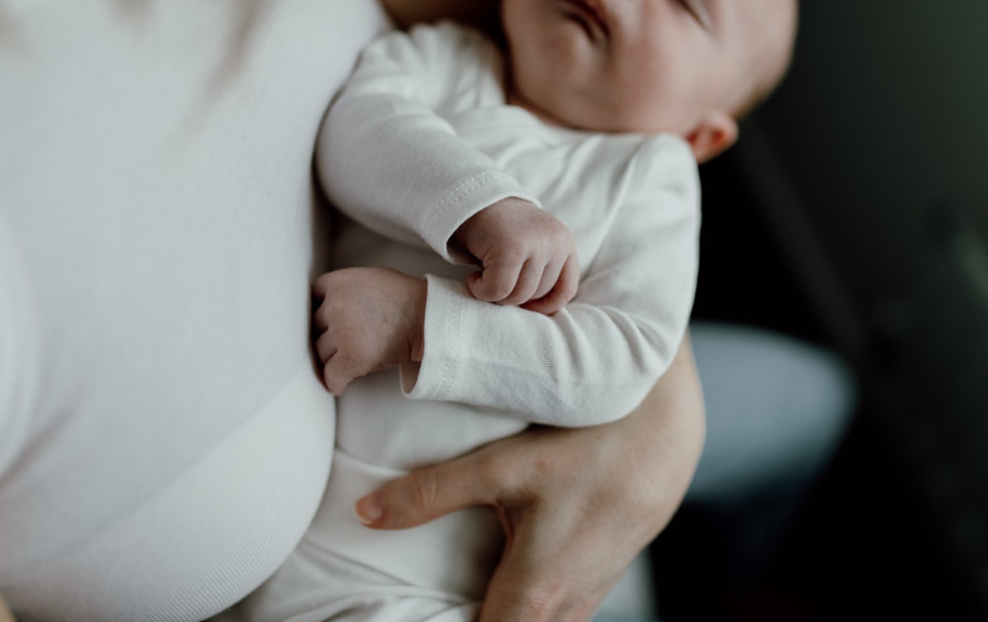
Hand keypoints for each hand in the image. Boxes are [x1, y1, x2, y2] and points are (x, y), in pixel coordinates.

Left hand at [312, 267, 425, 394]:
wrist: (428, 319)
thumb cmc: (404, 299)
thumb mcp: (370, 278)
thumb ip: (345, 287)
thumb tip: (327, 304)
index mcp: (339, 282)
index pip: (312, 297)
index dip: (320, 311)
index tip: (326, 322)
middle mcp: (336, 305)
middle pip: (315, 327)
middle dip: (327, 335)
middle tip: (341, 344)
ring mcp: (342, 332)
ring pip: (321, 352)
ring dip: (332, 359)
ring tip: (349, 360)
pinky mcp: (351, 357)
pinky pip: (331, 376)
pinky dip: (335, 382)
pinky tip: (339, 384)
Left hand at [354, 334, 704, 620]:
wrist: (666, 428)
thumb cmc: (588, 444)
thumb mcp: (503, 465)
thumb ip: (432, 493)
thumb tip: (365, 514)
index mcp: (534, 595)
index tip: (414, 618)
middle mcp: (565, 609)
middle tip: (430, 603)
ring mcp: (589, 595)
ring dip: (501, 615)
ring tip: (467, 592)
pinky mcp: (602, 575)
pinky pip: (558, 612)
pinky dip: (527, 606)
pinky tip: (510, 575)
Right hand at [452, 198, 578, 315]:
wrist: (472, 200)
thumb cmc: (500, 231)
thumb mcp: (533, 248)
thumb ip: (543, 272)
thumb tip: (546, 314)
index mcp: (565, 243)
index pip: (566, 289)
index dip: (545, 305)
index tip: (523, 305)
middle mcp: (555, 242)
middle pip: (537, 295)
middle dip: (512, 296)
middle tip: (493, 280)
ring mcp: (535, 243)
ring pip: (518, 295)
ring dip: (495, 295)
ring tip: (483, 277)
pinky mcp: (511, 247)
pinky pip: (498, 289)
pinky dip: (481, 291)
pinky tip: (473, 278)